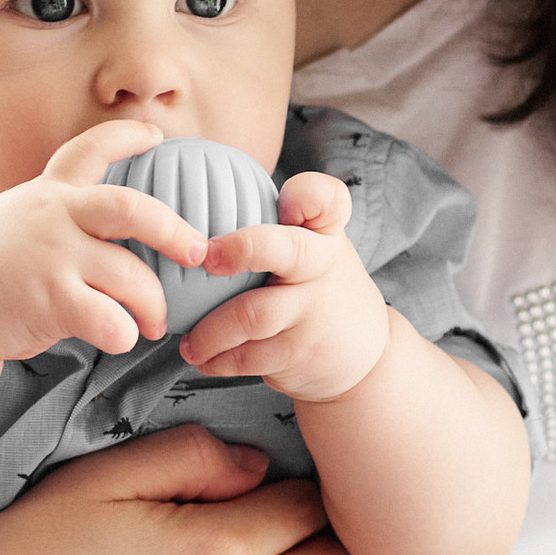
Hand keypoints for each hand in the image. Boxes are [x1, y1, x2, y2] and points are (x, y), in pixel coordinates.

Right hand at [0, 118, 208, 361]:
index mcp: (47, 194)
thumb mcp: (12, 222)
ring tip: (155, 323)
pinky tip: (121, 338)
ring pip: (132, 276)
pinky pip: (111, 318)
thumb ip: (54, 218)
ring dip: (153, 305)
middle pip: (134, 208)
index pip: (89, 148)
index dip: (126, 136)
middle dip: (175, 229)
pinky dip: (125, 333)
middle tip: (198, 251)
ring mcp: (53, 255)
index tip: (156, 133)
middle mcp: (55, 216)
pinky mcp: (51, 298)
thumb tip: (98, 231)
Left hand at [178, 172, 392, 403]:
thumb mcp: (315, 249)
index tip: (283, 202)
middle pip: (283, 249)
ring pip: (251, 315)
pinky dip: (217, 360)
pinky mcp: (300, 352)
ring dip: (210, 330)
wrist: (367, 356)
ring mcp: (313, 311)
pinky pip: (247, 356)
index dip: (306, 194)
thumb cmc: (319, 288)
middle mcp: (322, 266)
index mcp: (324, 233)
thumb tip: (189, 218)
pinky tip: (204, 358)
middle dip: (239, 250)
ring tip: (189, 341)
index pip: (325, 197)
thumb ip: (273, 228)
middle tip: (205, 260)